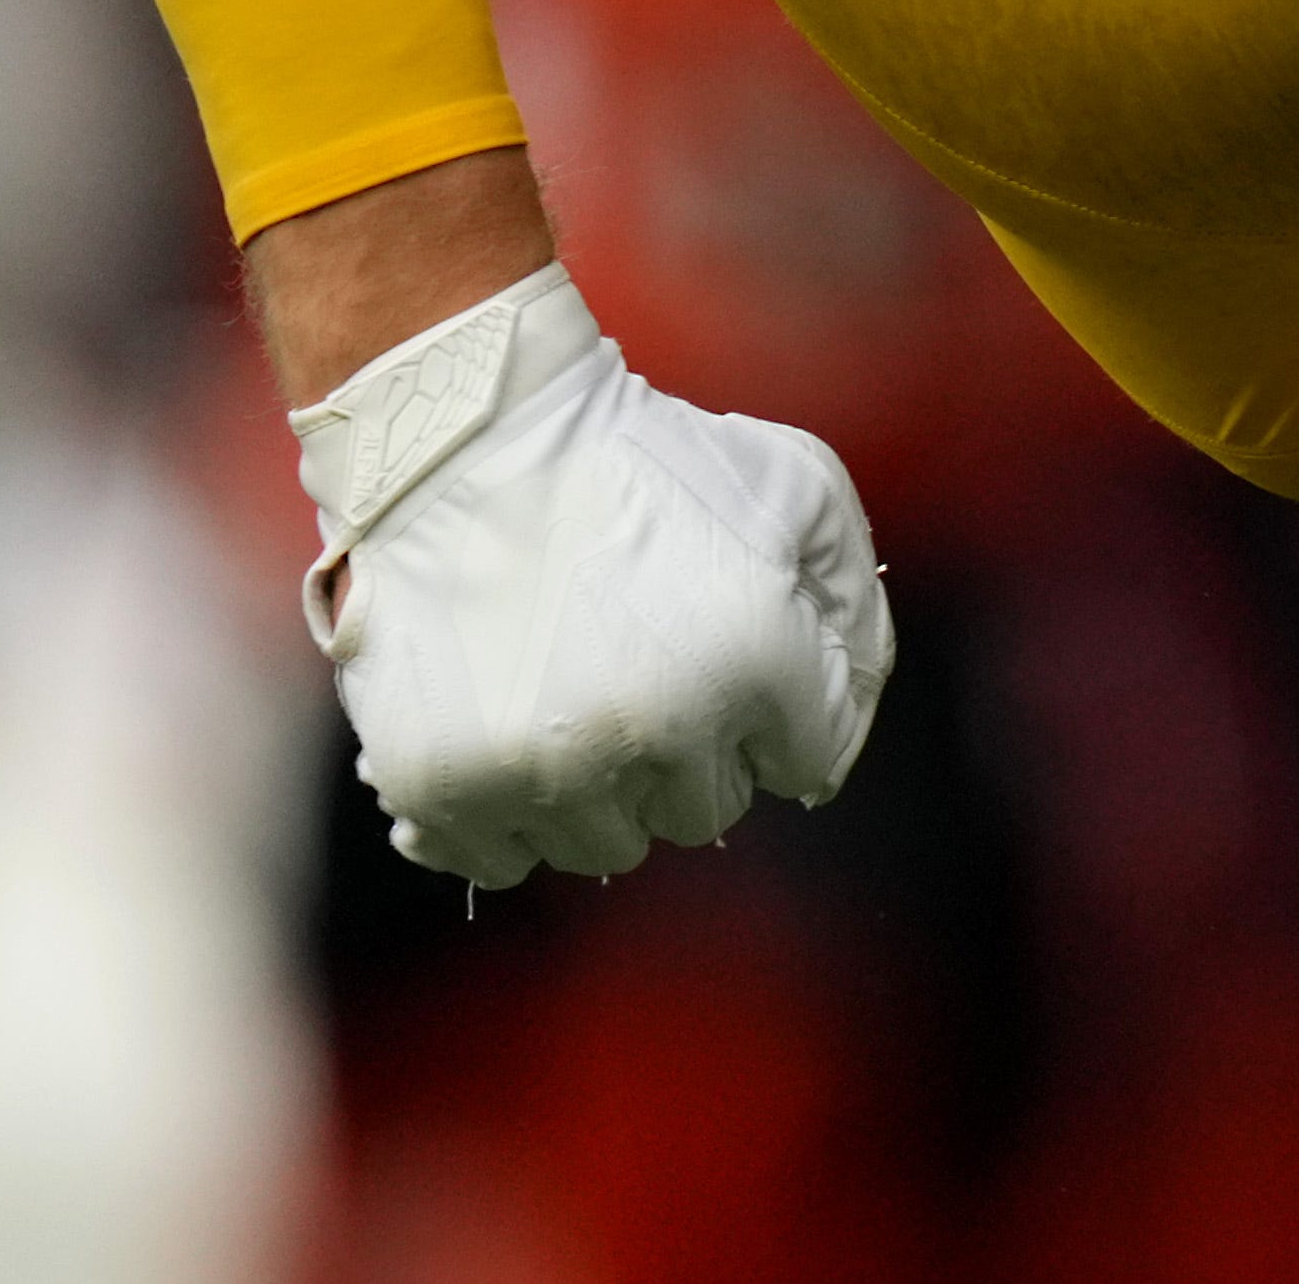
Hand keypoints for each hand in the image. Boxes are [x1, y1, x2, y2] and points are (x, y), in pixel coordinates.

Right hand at [289, 265, 891, 884]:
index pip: (810, 758)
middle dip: (694, 751)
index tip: (732, 653)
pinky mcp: (443, 788)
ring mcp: (542, 769)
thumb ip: (851, 595)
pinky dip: (506, 812)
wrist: (466, 441)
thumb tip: (855, 691)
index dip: (781, 707)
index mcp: (754, 658)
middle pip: (706, 810)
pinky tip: (501, 729)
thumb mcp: (795, 482)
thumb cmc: (641, 458)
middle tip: (647, 664)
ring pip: (606, 845)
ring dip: (601, 787)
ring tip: (570, 687)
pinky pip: (501, 859)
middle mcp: (655, 731)